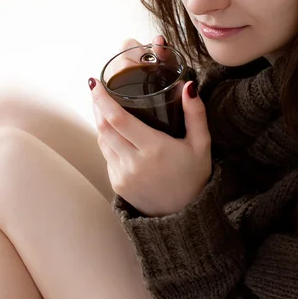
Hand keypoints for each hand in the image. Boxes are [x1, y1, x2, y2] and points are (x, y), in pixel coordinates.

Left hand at [90, 36, 211, 216]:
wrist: (184, 215)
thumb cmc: (194, 175)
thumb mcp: (201, 144)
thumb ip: (195, 113)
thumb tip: (188, 85)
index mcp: (154, 149)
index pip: (118, 119)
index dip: (102, 99)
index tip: (96, 83)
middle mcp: (133, 163)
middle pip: (104, 127)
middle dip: (98, 106)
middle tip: (99, 90)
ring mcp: (122, 175)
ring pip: (102, 141)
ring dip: (101, 123)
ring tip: (107, 109)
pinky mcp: (117, 184)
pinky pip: (107, 156)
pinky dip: (109, 142)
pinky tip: (118, 134)